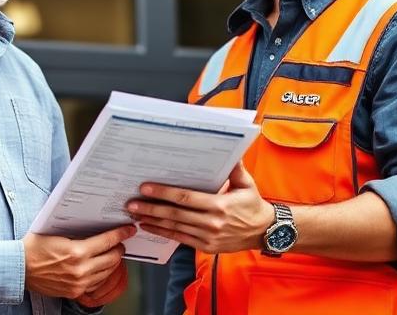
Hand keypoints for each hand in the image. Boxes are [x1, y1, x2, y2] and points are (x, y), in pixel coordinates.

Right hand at [23, 225, 135, 299]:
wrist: (20, 268)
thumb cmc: (34, 247)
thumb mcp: (57, 232)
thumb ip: (77, 230)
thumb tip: (96, 224)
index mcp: (77, 251)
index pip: (108, 241)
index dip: (121, 234)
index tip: (129, 229)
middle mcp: (81, 269)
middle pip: (112, 258)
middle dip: (119, 248)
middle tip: (120, 241)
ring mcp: (78, 283)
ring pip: (107, 272)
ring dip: (113, 261)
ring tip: (112, 253)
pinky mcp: (74, 292)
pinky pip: (97, 283)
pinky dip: (102, 273)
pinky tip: (100, 266)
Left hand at [126, 162, 273, 253]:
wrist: (264, 232)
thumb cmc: (252, 205)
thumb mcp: (247, 184)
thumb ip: (235, 168)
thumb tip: (230, 149)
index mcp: (220, 205)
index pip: (186, 198)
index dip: (164, 193)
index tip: (146, 188)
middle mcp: (212, 223)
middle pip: (175, 215)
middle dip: (151, 208)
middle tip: (131, 203)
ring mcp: (208, 237)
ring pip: (174, 228)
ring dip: (153, 221)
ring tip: (135, 215)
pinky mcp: (206, 247)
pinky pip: (180, 239)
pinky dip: (163, 233)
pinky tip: (149, 227)